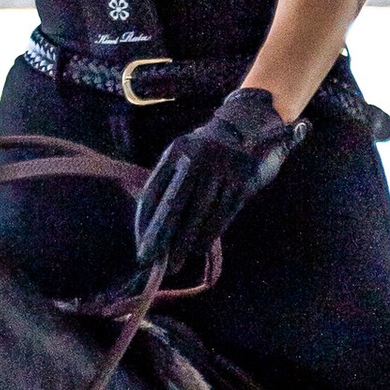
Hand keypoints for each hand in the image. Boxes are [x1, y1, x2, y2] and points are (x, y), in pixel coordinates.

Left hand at [129, 86, 303, 283]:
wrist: (250, 127)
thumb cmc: (208, 152)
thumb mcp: (185, 155)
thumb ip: (168, 182)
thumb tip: (149, 224)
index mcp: (177, 151)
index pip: (154, 190)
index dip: (145, 220)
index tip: (140, 244)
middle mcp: (198, 157)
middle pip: (175, 204)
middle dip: (162, 235)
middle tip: (152, 260)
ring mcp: (222, 168)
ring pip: (200, 213)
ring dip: (186, 241)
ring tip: (176, 261)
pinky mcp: (243, 181)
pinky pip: (222, 213)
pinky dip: (209, 233)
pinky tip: (199, 248)